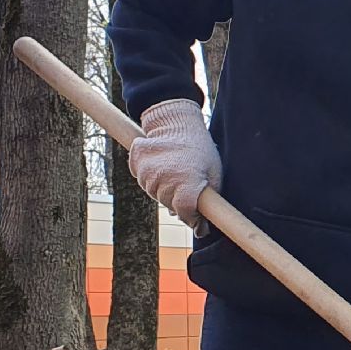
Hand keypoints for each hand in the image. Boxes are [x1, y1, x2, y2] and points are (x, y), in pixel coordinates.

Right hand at [129, 99, 220, 226]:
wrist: (178, 122)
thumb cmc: (201, 150)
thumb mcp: (214, 173)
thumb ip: (209, 201)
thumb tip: (200, 227)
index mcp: (186, 181)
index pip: (184, 211)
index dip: (192, 219)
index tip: (199, 221)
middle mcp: (163, 178)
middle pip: (168, 203)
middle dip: (179, 201)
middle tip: (186, 187)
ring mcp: (147, 170)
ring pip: (153, 192)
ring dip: (164, 189)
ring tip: (175, 173)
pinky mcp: (136, 161)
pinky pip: (141, 179)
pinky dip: (151, 177)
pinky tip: (162, 167)